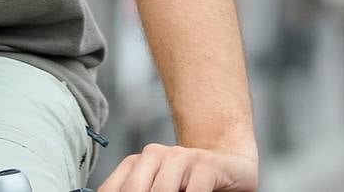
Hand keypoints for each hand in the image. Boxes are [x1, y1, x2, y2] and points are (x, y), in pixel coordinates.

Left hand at [99, 143, 257, 191]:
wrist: (231, 166)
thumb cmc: (192, 183)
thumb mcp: (162, 188)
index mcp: (137, 163)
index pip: (112, 190)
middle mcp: (154, 155)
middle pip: (134, 189)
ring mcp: (180, 157)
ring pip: (162, 191)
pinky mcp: (206, 164)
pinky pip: (193, 191)